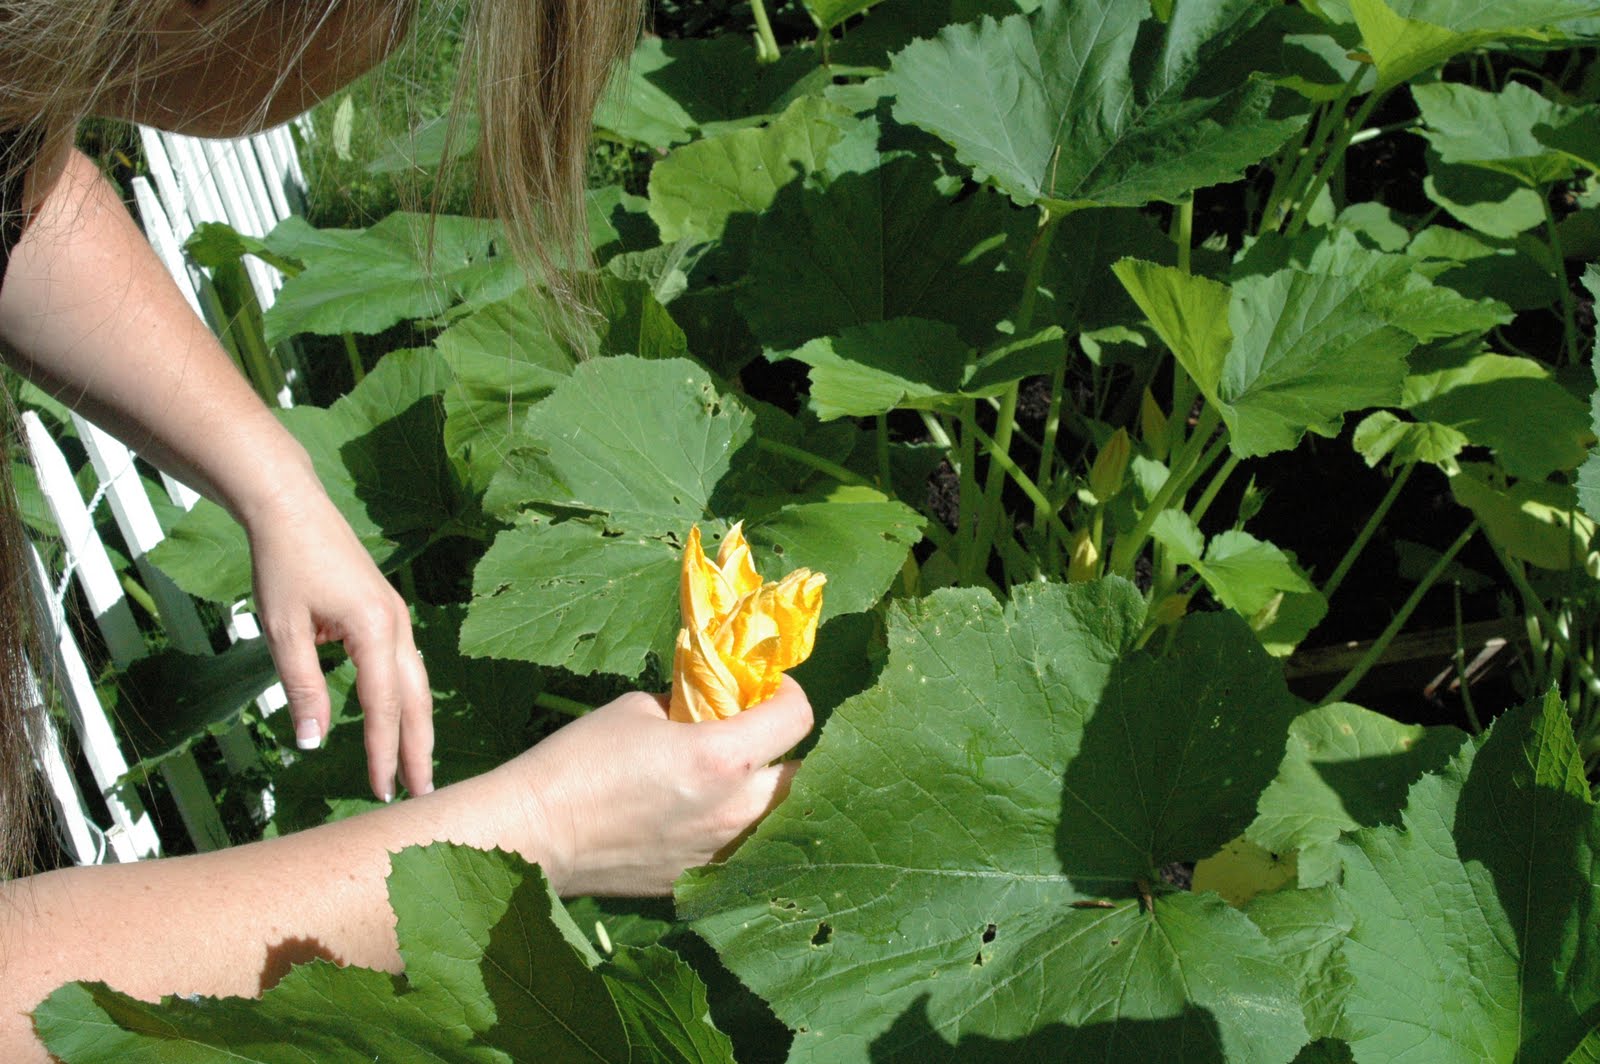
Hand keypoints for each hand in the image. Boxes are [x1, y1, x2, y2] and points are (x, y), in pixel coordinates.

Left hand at [244, 483, 431, 801]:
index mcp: (375, 628)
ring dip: (416, 727)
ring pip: (416, 683)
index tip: (382, 792)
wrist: (292, 507)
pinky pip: (405, 665)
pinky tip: (398, 718)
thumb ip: (302, 687)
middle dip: (418, 749)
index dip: (381, 751)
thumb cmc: (282, 564)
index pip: (383, 705)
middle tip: (421, 794)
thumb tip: (312, 742)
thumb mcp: (283, 630)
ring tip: (415, 767)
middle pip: (416, 699)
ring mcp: (396, 617)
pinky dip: (406, 700)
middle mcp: (396, 624)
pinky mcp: (386, 612)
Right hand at [511, 676, 813, 894]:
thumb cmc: (581, 759)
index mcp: (723, 757)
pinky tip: (708, 813)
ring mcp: (720, 851)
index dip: (788, 695)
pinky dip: (737, 828)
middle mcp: (735, 809)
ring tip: (737, 778)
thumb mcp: (641, 709)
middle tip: (760, 736)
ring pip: (778, 820)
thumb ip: (692, 707)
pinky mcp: (700, 879)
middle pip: (804, 778)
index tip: (769, 690)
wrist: (539, 832)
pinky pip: (741, 849)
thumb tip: (713, 708)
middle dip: (788, 752)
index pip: (797, 719)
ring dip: (767, 794)